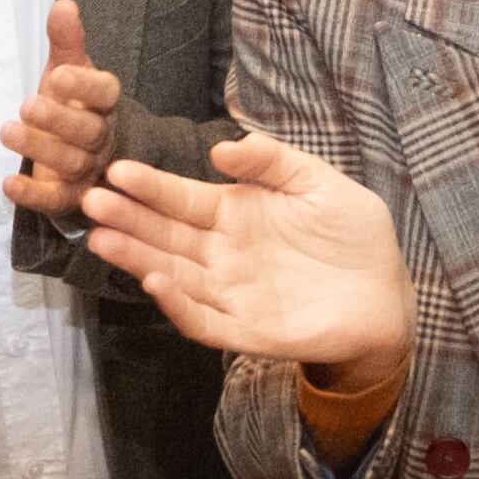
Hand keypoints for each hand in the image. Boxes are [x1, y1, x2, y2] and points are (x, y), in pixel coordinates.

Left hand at [0, 0, 124, 221]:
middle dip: (58, 119)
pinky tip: (7, 183)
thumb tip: (63, 3)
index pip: (105, 93)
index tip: (58, 76)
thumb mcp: (70, 71)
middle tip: (27, 105)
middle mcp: (102, 137)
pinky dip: (31, 193)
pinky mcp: (70, 197)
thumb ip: (67, 41)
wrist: (86, 157)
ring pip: (69, 162)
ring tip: (7, 131)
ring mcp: (89, 170)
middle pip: (86, 130)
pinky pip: (54, 199)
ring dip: (39, 148)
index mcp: (105, 103)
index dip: (84, 87)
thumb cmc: (74, 105)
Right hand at [85, 132, 415, 373]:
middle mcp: (223, 253)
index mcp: (236, 213)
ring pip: (172, 274)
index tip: (116, 170)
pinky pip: (202, 320)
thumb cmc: (355, 236)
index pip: (181, 198)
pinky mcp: (245, 331)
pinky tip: (155, 281)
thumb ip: (273, 160)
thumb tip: (221, 147)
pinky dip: (177, 304)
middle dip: (127, 218)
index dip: (149, 185)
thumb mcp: (319, 182)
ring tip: (102, 238)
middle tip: (91, 200)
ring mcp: (231, 293)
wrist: (387, 296)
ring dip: (137, 258)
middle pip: (165, 234)